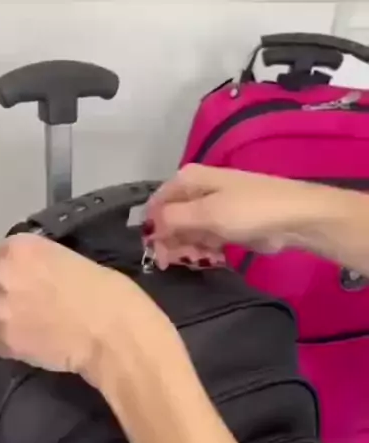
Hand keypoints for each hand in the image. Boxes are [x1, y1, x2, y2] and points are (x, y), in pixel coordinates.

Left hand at [0, 232, 164, 386]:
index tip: (13, 284)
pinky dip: (9, 346)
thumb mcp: (67, 258)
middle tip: (21, 308)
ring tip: (22, 329)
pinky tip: (30, 345)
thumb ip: (38, 264)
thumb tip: (30, 276)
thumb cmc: (104, 291)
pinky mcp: (5, 343)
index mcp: (18, 249)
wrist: (111, 331)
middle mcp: (0, 276)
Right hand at [144, 165, 328, 268]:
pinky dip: (205, 250)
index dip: (153, 229)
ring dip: (189, 249)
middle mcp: (196, 190)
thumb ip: (172, 219)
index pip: (156, 204)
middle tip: (178, 263)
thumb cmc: (249, 211)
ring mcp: (212, 208)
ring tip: (201, 259)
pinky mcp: (226, 225)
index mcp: (188, 179)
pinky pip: (204, 239)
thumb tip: (148, 227)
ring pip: (186, 232)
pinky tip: (213, 258)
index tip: (156, 253)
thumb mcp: (206, 214)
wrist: (294, 217)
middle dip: (171, 243)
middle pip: (170, 220)